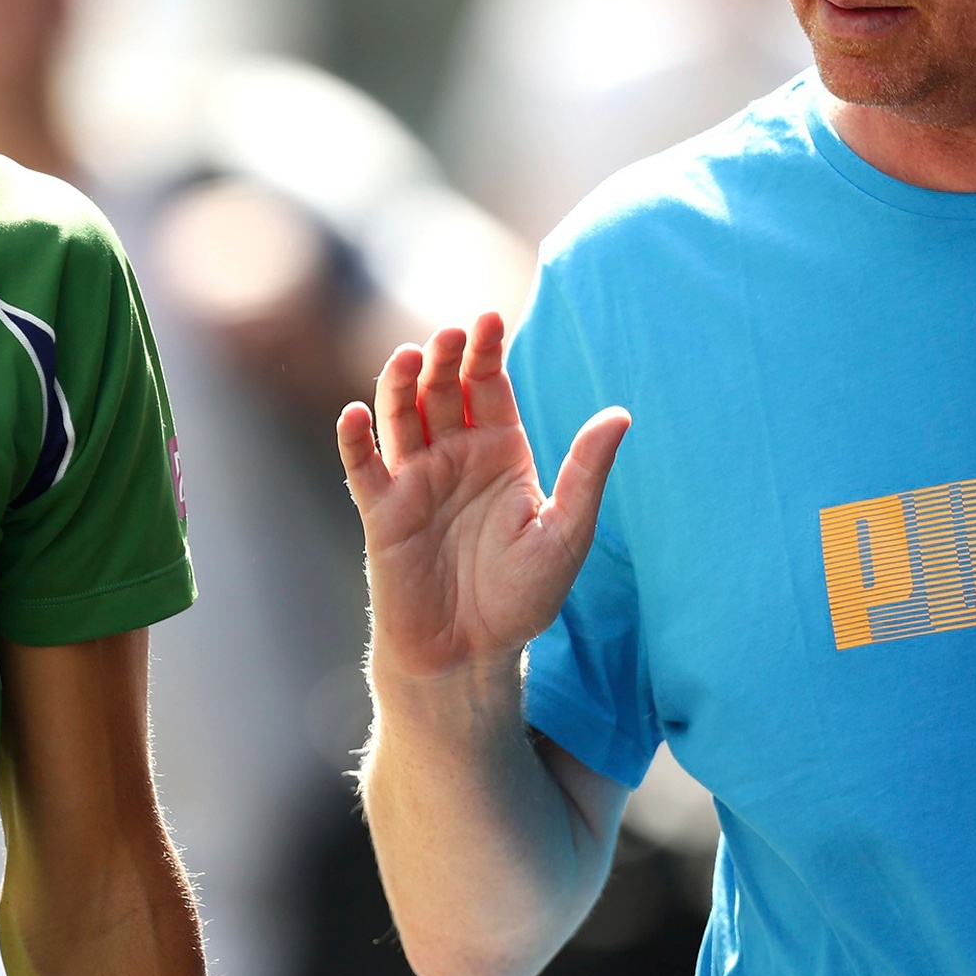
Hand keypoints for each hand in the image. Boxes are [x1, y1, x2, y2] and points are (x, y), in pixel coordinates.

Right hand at [337, 313, 630, 684]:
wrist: (470, 656)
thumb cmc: (521, 598)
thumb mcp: (566, 533)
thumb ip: (586, 473)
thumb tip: (620, 414)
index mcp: (501, 452)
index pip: (489, 385)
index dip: (486, 351)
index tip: (490, 318)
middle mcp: (455, 456)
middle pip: (442, 390)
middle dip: (444, 359)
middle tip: (450, 335)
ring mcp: (415, 481)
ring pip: (400, 416)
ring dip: (399, 385)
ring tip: (409, 358)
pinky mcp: (381, 512)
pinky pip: (363, 467)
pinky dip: (355, 439)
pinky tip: (356, 415)